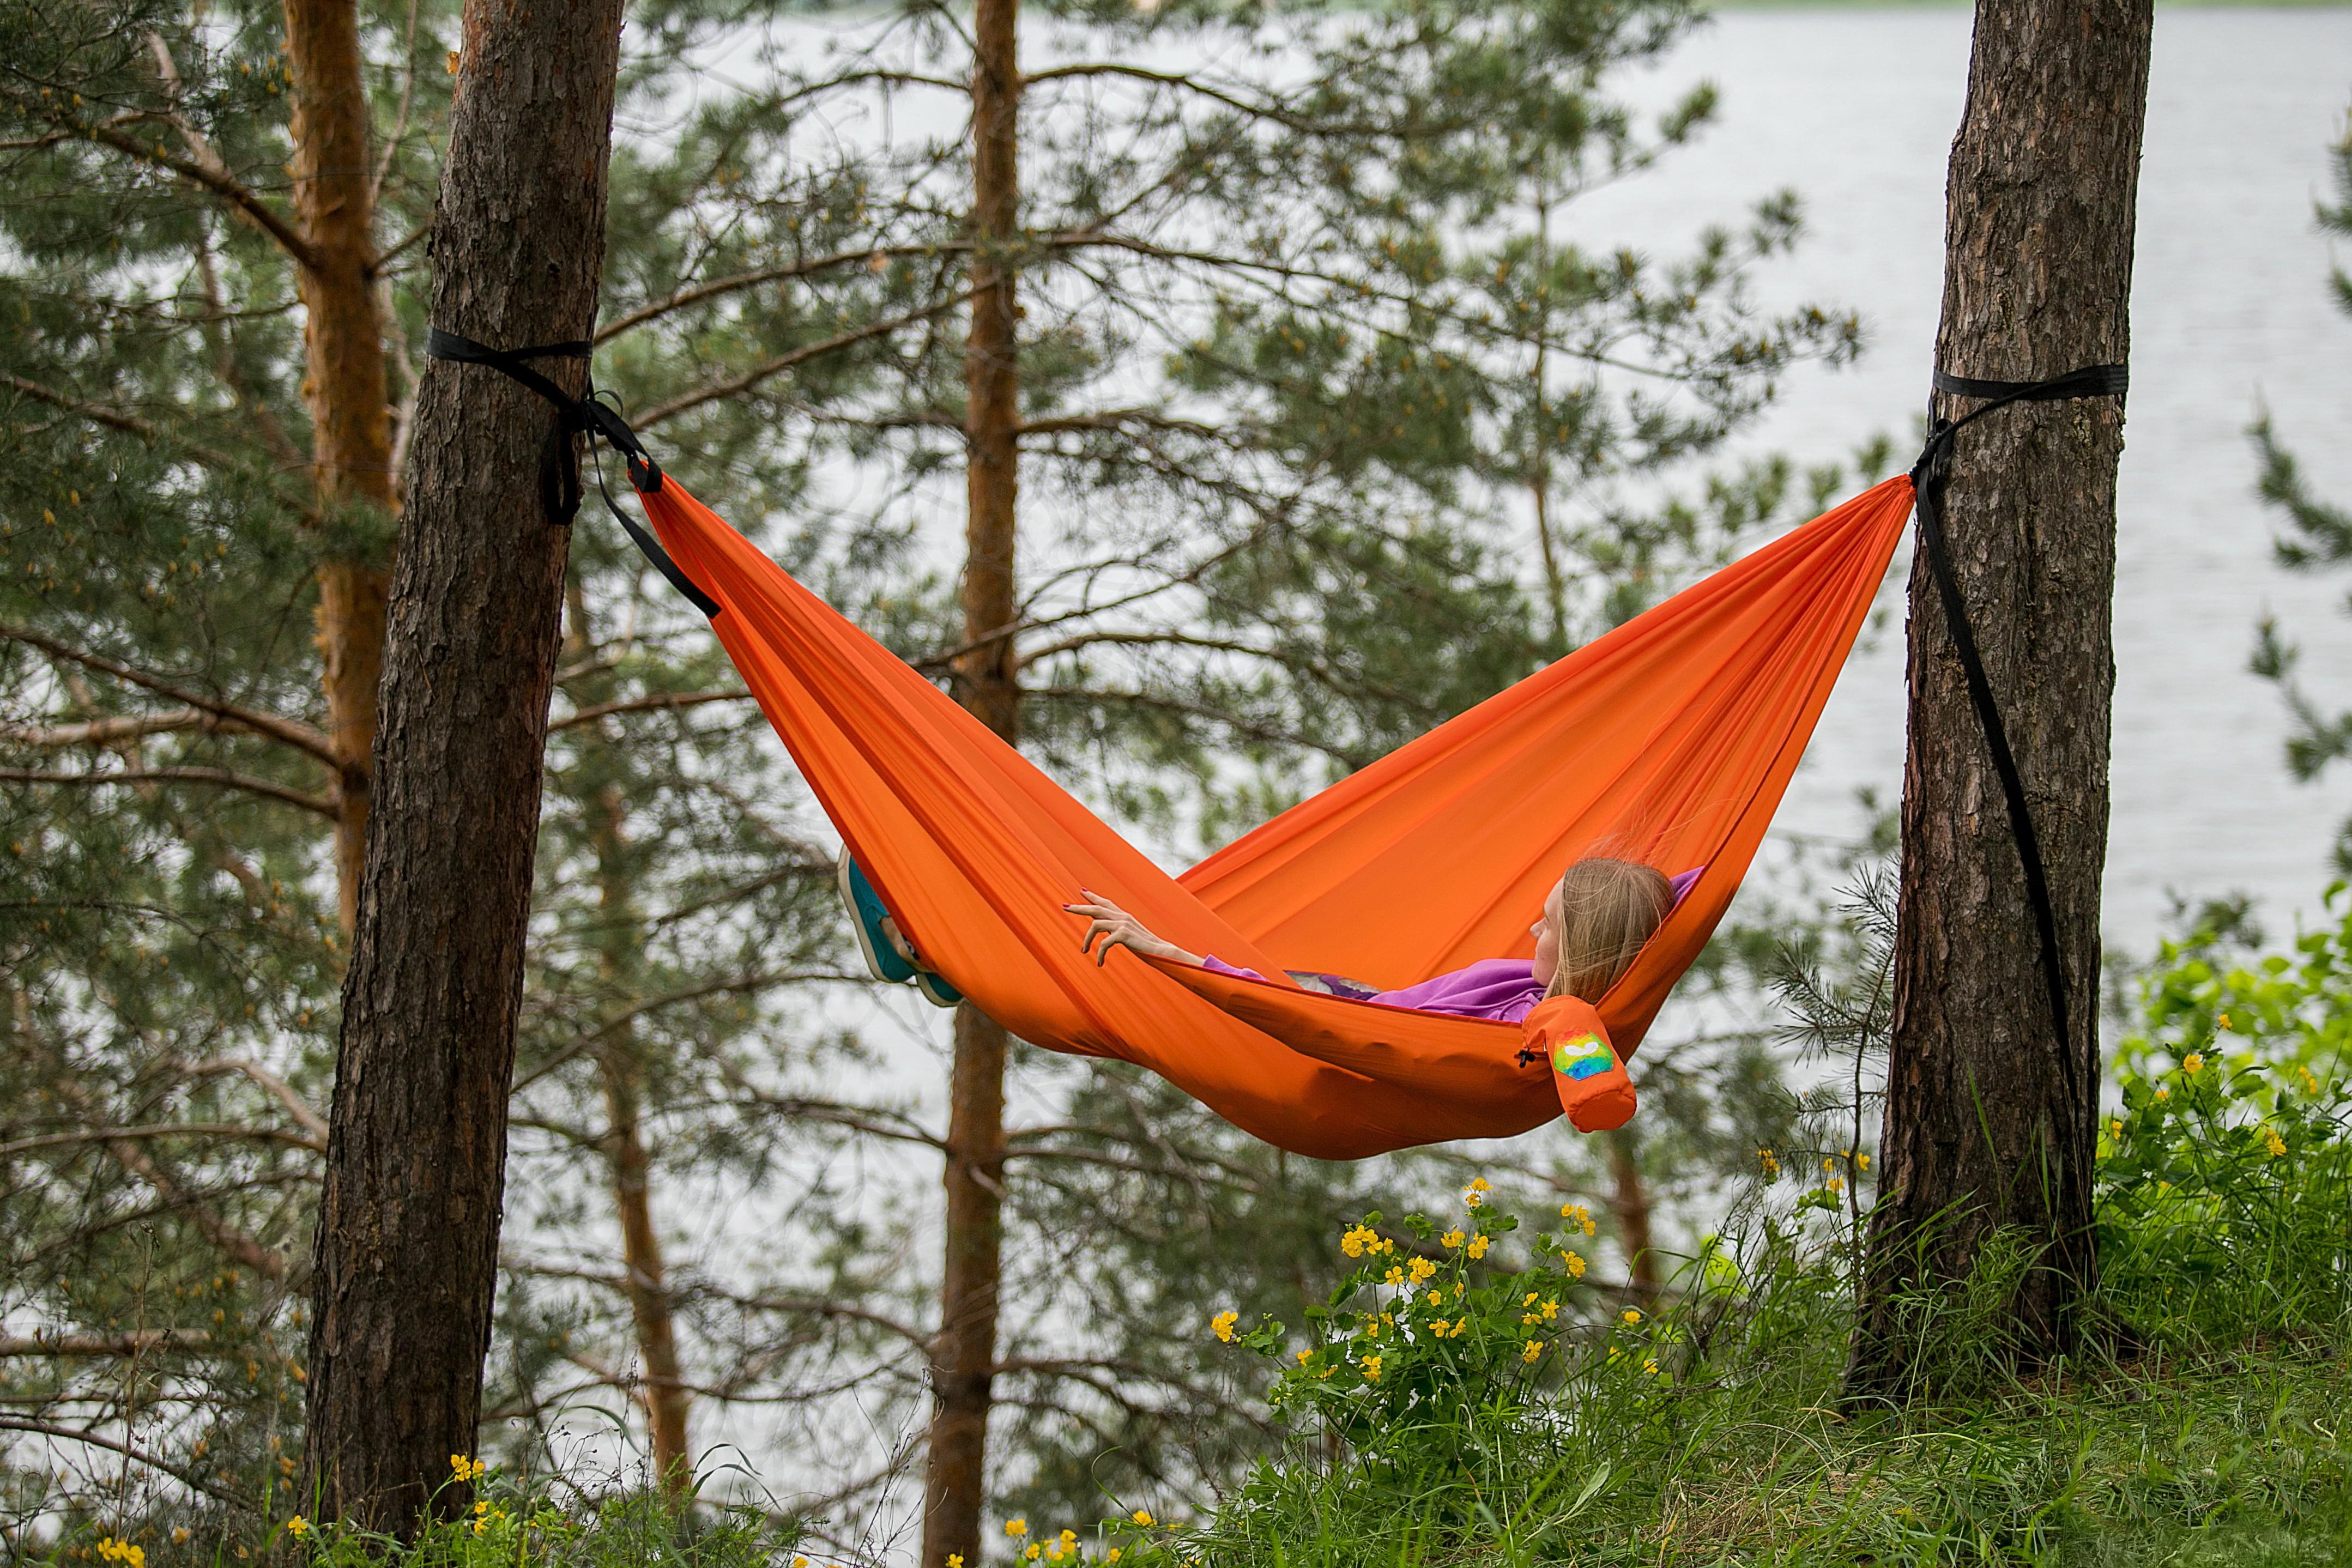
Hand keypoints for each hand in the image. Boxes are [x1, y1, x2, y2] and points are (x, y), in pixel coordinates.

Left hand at [1065, 892, 1202, 967]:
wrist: (1162, 951)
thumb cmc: (1146, 946)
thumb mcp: (1130, 934)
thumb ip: (1119, 929)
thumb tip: (1107, 930)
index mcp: (1124, 916)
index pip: (1105, 903)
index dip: (1093, 897)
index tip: (1081, 891)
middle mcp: (1122, 916)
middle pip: (1095, 908)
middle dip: (1078, 907)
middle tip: (1064, 907)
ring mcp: (1123, 924)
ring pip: (1095, 924)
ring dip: (1086, 939)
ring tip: (1083, 951)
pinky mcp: (1123, 934)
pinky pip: (1103, 943)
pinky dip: (1099, 953)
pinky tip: (1100, 963)